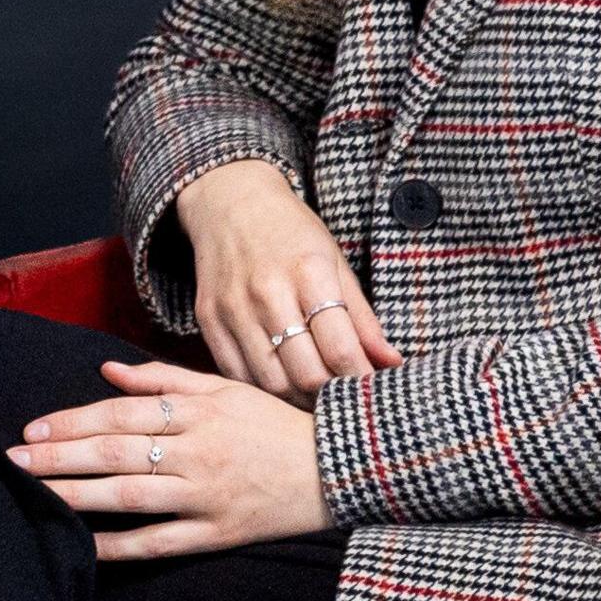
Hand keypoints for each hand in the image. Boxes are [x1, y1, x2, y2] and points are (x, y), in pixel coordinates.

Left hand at [6, 358, 328, 560]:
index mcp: (196, 411)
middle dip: (59, 457)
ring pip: (130, 496)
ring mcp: (206, 496)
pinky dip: (121, 546)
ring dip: (77, 496)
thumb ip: (162, 378)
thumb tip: (106, 371)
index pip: (120, 414)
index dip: (73, 420)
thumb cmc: (274, 423)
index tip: (32, 430)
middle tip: (13, 461)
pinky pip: (161, 543)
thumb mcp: (223, 388)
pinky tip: (83, 546)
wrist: (340, 468)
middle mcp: (197, 452)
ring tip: (34, 495)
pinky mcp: (218, 533)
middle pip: (115, 452)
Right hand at [173, 160, 398, 407]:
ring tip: (315, 395)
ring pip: (271, 382)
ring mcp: (233, 307)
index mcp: (309, 273)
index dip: (361, 380)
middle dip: (331, 396)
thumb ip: (362, 318)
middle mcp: (267, 291)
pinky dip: (261, 388)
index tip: (372, 390)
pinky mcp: (208, 318)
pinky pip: (236, 373)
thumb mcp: (335, 262)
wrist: (229, 202)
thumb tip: (391, 363)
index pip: (341, 350)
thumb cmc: (291, 233)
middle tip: (344, 397)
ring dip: (298, 399)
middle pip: (306, 373)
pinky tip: (280, 382)